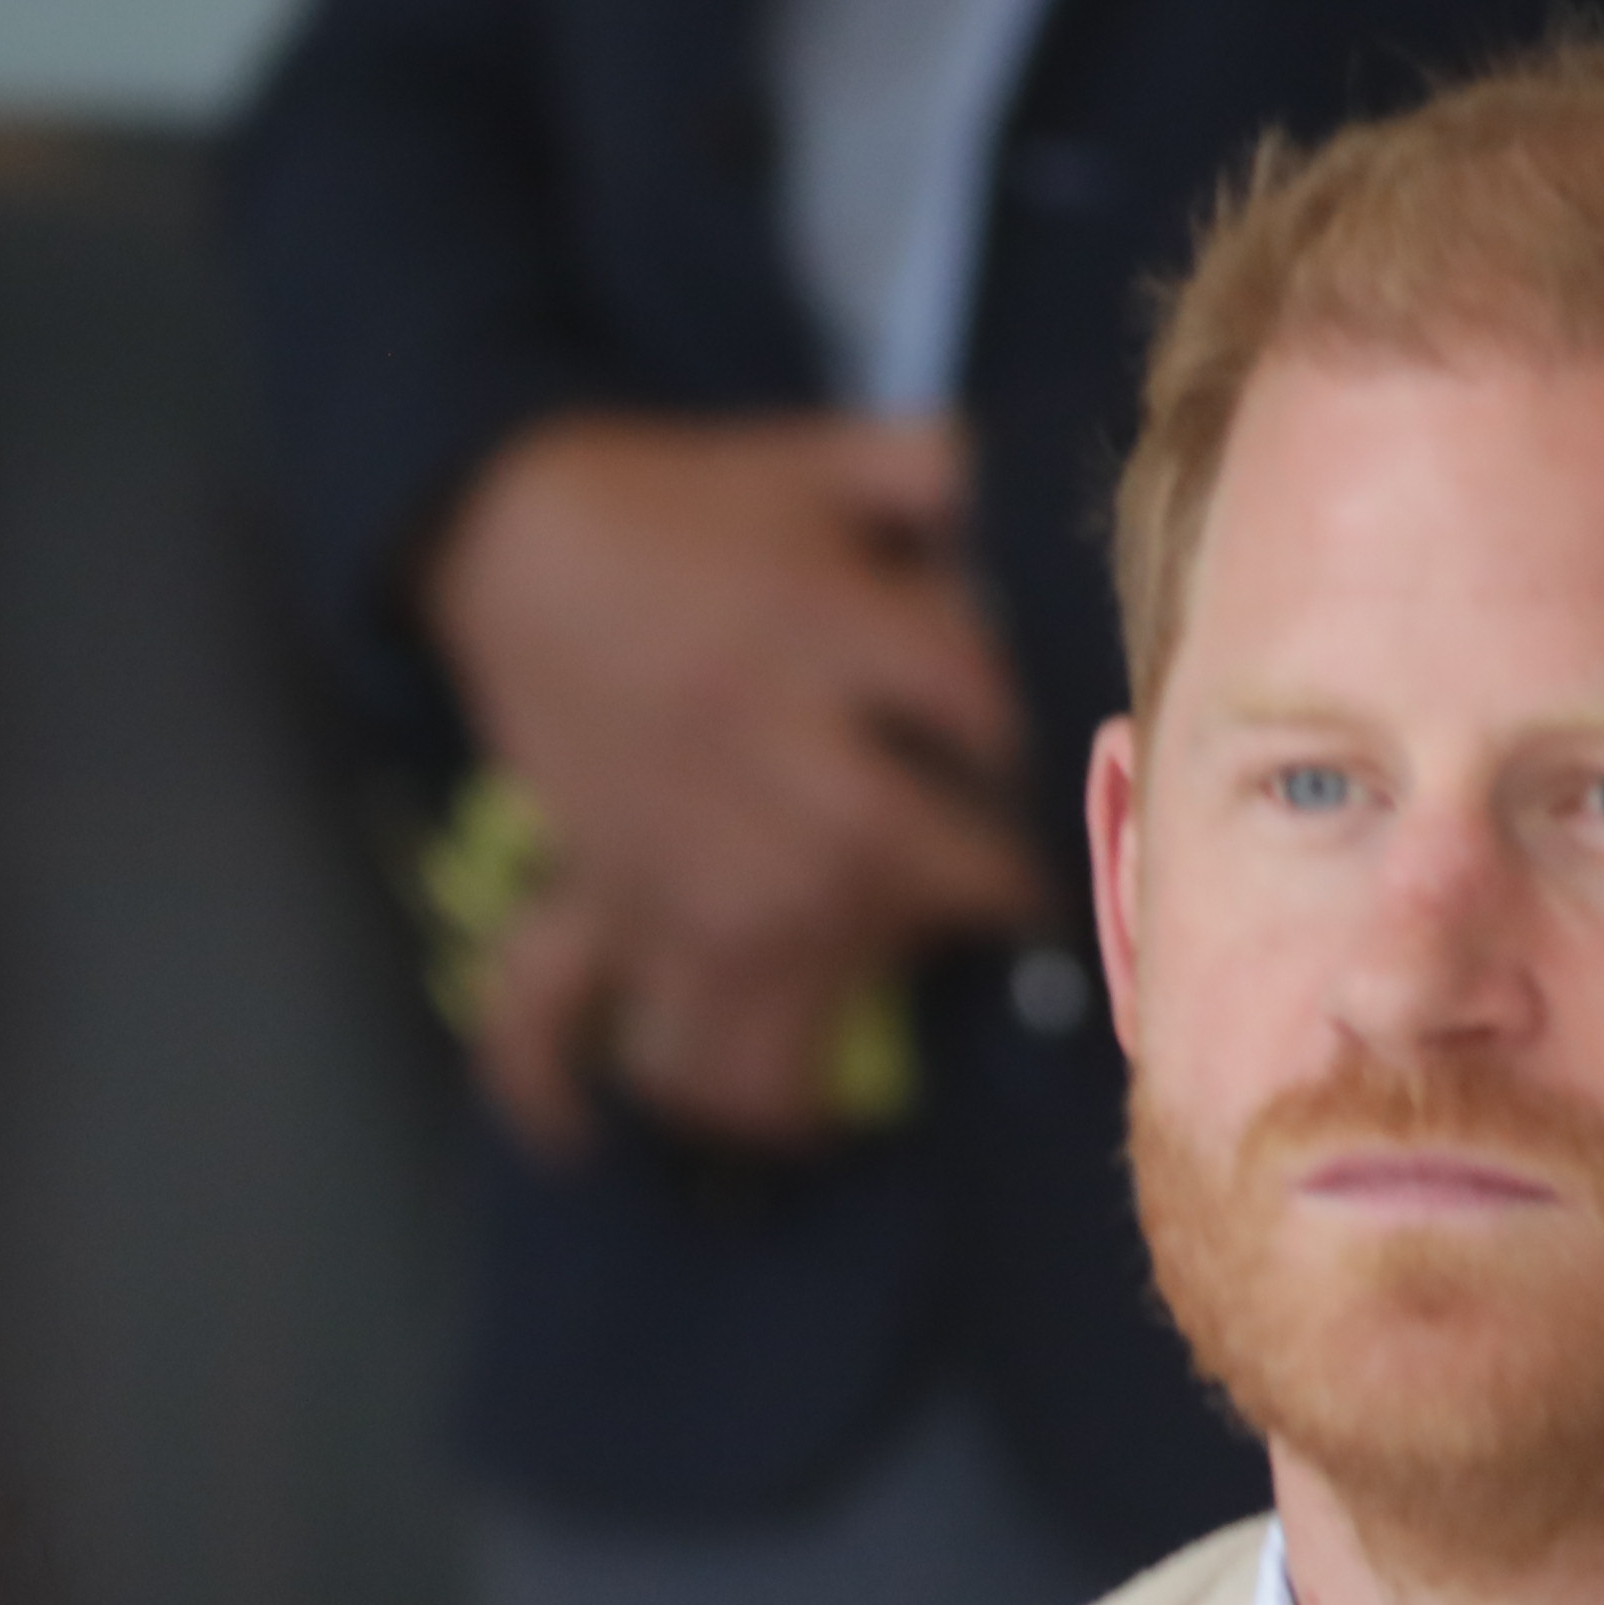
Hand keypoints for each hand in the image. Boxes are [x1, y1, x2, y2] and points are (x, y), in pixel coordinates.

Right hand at [421, 408, 1042, 1149]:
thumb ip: (944, 479)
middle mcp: (747, 749)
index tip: (1093, 790)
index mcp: (816, 629)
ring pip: (734, 969)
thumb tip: (1053, 502)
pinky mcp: (593, 883)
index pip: (968, 707)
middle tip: (1005, 927)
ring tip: (822, 1118)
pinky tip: (586, 1139)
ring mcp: (661, 838)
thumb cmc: (692, 508)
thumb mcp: (828, 465)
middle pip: (871, 855)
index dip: (1043, 750)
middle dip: (953, 899)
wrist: (510, 532)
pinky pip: (547, 994)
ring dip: (784, 1057)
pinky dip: (547, 1074)